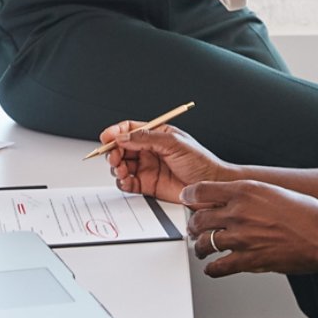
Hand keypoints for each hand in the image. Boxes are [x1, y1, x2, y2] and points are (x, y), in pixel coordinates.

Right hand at [99, 123, 233, 204]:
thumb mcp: (174, 143)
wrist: (211, 187)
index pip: (129, 129)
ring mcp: (148, 168)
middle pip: (121, 147)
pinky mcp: (148, 185)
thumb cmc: (201, 162)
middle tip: (114, 157)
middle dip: (113, 151)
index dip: (115, 132)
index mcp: (157, 134)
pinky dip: (123, 182)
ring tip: (122, 170)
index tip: (106, 137)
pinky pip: (128, 182)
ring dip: (117, 167)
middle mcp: (150, 150)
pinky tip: (127, 180)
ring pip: (122, 165)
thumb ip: (147, 138)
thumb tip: (123, 136)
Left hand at [183, 179, 317, 278]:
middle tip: (193, 228)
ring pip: (205, 243)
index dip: (189, 197)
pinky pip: (219, 267)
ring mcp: (241, 237)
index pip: (202, 190)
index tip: (187, 200)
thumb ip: (249, 195)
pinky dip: (212, 269)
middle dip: (193, 225)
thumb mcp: (273, 191)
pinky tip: (212, 268)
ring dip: (199, 247)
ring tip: (200, 249)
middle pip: (199, 218)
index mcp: (244, 191)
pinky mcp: (248, 259)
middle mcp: (239, 212)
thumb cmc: (306, 213)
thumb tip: (234, 199)